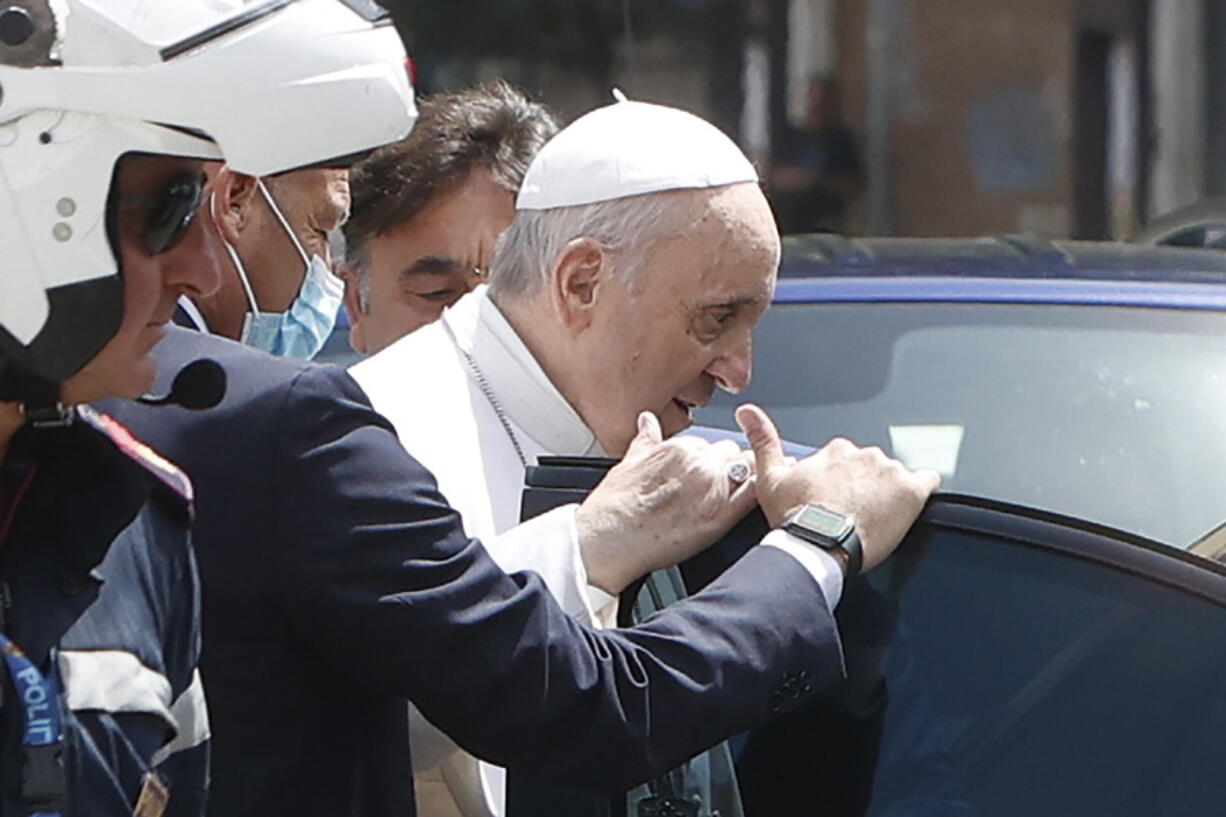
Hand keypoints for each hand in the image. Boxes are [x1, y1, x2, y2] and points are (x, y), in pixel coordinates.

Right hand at [576, 412, 756, 593]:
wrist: (611, 538)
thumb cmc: (615, 506)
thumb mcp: (628, 462)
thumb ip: (645, 439)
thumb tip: (648, 421)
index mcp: (680, 448)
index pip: (709, 444)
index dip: (706, 459)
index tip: (698, 472)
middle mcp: (700, 464)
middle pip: (731, 454)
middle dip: (725, 466)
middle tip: (708, 488)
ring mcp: (713, 489)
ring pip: (746, 471)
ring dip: (740, 480)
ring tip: (721, 499)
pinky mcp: (722, 517)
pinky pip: (751, 497)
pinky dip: (752, 496)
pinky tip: (742, 504)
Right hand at [736, 404, 939, 572]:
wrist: (819, 544)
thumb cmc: (796, 517)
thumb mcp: (770, 477)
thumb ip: (762, 439)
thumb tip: (747, 412)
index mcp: (836, 451)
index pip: (845, 460)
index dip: (839, 481)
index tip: (833, 498)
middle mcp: (865, 455)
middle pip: (870, 468)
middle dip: (864, 486)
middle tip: (852, 511)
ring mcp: (890, 472)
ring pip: (893, 477)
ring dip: (886, 492)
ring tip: (874, 517)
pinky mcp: (911, 492)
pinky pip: (927, 481)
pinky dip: (922, 489)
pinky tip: (910, 504)